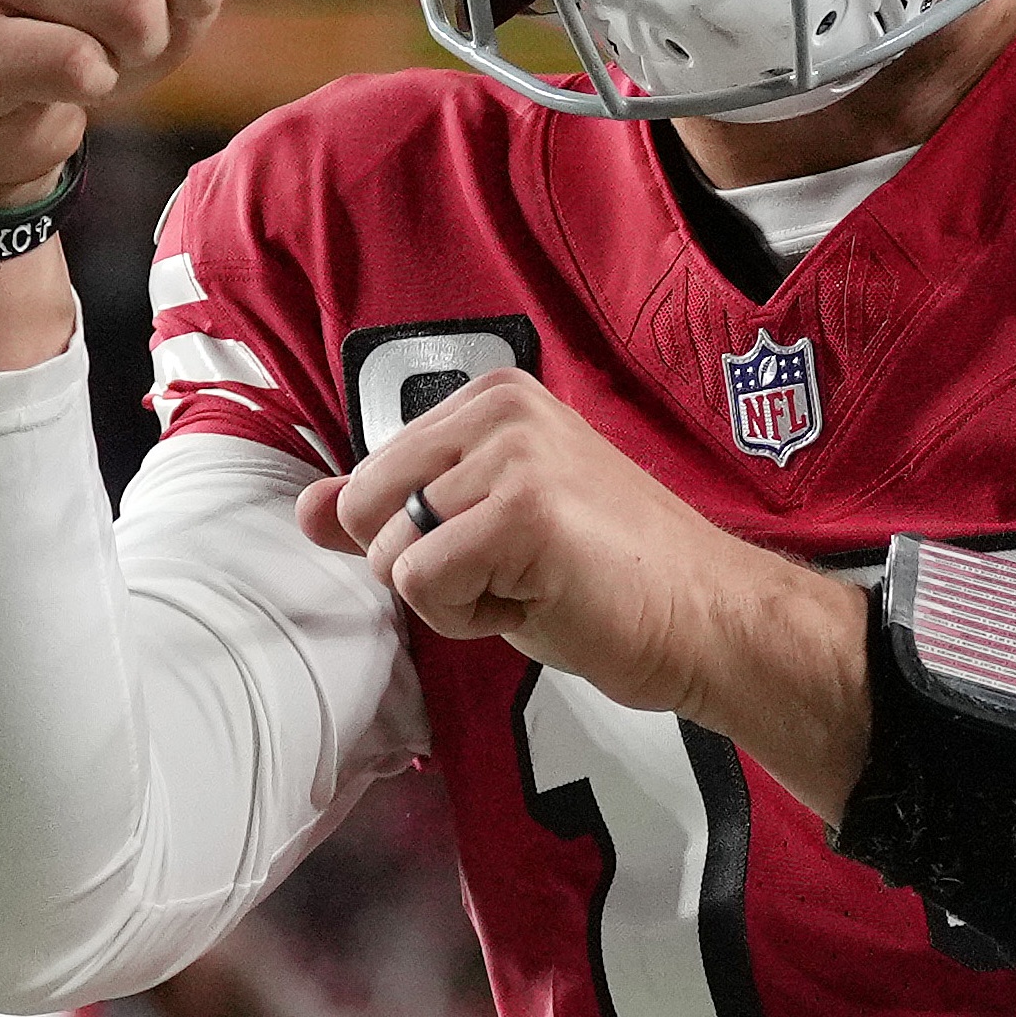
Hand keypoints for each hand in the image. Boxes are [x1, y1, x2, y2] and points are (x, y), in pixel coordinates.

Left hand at [299, 373, 870, 813]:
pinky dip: (469, 619)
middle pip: (367, 509)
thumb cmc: (611, 579)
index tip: (504, 546)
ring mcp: (514, 455)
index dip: (422, 537)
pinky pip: (422, 585)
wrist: (708, 618)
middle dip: (423, 566)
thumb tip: (308, 508)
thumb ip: (396, 509)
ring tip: (534, 585)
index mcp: (495, 397)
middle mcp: (503, 409)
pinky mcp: (523, 512)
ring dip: (453, 597)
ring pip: (391, 553)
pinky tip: (539, 602)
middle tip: (514, 573)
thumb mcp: (487, 526)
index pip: (374, 475)